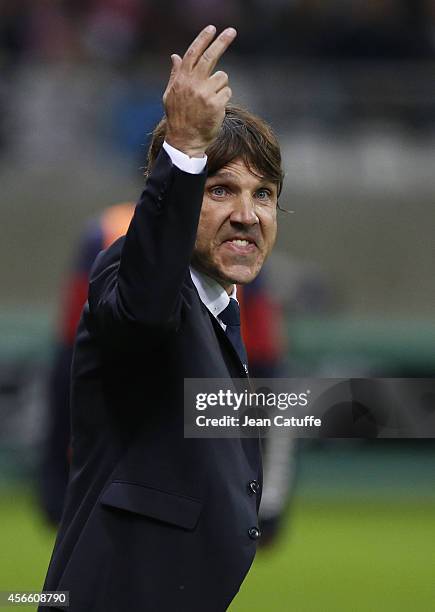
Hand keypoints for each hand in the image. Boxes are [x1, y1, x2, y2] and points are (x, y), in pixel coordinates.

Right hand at [163, 25, 236, 157]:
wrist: (185, 141)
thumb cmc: (178, 118)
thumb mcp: (171, 95)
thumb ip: (175, 75)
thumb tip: (175, 56)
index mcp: (181, 80)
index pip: (193, 54)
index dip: (202, 39)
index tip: (212, 29)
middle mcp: (193, 84)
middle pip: (210, 57)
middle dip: (222, 42)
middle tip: (231, 31)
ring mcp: (205, 94)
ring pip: (222, 77)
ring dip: (220, 86)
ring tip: (211, 99)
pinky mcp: (216, 105)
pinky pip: (227, 92)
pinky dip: (224, 98)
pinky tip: (215, 108)